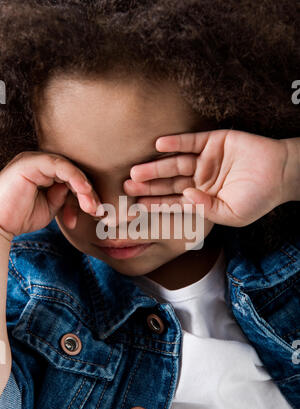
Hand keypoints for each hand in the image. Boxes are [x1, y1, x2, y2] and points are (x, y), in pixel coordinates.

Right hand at [0, 151, 102, 240]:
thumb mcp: (51, 207)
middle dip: (88, 194)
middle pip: (74, 173)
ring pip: (70, 169)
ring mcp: (35, 160)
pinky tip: (84, 191)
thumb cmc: (20, 216)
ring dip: (84, 189)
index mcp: (44, 172)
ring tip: (91, 207)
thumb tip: (82, 191)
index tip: (95, 213)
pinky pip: (60, 166)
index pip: (73, 179)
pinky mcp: (31, 162)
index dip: (86, 196)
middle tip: (97, 211)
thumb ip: (66, 196)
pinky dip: (75, 178)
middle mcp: (40, 163)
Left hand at [123, 129, 292, 226]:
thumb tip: (186, 197)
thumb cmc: (258, 198)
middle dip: (149, 185)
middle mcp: (200, 179)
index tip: (135, 207)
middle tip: (127, 186)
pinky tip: (159, 145)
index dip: (155, 203)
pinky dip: (175, 142)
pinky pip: (190, 142)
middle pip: (169, 182)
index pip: (173, 201)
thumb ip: (206, 208)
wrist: (282, 173)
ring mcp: (205, 160)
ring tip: (136, 170)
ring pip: (175, 164)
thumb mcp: (232, 213)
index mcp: (202, 198)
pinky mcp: (213, 142)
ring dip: (156, 166)